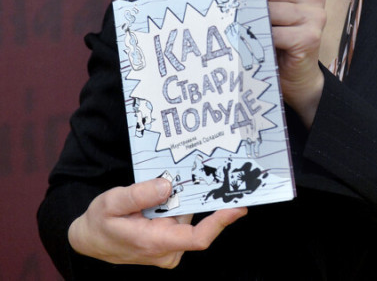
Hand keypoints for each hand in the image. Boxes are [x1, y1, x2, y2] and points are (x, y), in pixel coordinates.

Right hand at [68, 178, 245, 267]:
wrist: (88, 239)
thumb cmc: (99, 222)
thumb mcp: (111, 202)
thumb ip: (139, 194)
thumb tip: (167, 186)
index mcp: (155, 242)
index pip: (197, 238)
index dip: (220, 222)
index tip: (237, 207)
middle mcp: (167, 250)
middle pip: (194, 221)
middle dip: (193, 198)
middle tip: (187, 176)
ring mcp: (168, 249)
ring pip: (186, 218)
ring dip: (179, 201)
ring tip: (160, 189)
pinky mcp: (168, 243)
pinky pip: (180, 221)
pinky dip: (175, 207)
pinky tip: (160, 198)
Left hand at [246, 0, 325, 124]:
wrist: (299, 77)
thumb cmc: (281, 42)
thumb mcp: (273, 14)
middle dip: (251, 2)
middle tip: (237, 15)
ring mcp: (315, 16)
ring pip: (270, 11)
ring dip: (254, 24)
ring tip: (248, 34)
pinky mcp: (310, 36)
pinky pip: (274, 32)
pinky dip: (261, 40)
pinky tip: (259, 46)